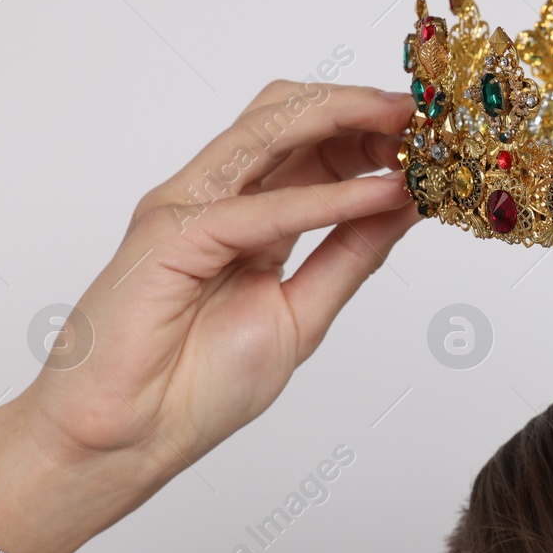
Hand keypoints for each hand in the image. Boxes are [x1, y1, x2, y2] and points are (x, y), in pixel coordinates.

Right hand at [0, 82, 417, 552]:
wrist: (122, 444)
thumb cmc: (192, 388)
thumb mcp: (303, 312)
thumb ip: (350, 256)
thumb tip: (405, 205)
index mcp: (245, 214)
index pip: (309, 139)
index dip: (370, 128)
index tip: (430, 134)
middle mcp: (214, 198)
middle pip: (289, 116)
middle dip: (362, 108)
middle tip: (426, 116)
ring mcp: (186, 210)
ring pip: (268, 131)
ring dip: (344, 120)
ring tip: (408, 127)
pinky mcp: (170, 239)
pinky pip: (258, 208)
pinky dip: (325, 198)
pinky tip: (377, 198)